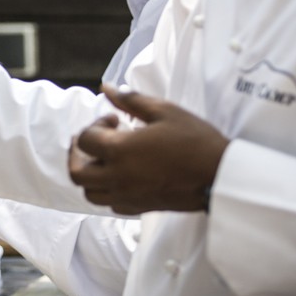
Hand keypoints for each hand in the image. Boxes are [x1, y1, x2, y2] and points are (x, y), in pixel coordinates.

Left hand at [69, 84, 228, 214]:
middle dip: (78, 154)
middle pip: (76, 172)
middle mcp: (117, 177)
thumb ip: (131, 100)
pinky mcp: (139, 208)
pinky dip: (107, 191)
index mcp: (120, 151)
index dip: (94, 125)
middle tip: (94, 141)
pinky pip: (110, 203)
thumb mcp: (164, 111)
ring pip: (90, 192)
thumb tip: (107, 88)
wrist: (219, 176)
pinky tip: (121, 177)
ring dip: (90, 175)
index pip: (85, 140)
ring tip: (105, 160)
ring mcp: (127, 195)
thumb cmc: (195, 140)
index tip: (113, 120)